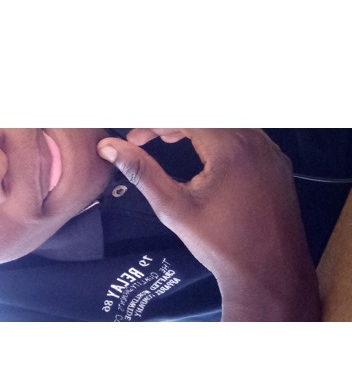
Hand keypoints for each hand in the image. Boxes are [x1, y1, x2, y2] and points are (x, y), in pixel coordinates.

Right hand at [97, 128, 319, 320]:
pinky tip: (201, 153)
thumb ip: (141, 171)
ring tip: (168, 142)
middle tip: (146, 139)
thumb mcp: (173, 207)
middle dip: (171, 123)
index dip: (153, 124)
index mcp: (231, 148)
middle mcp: (256, 141)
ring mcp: (270, 150)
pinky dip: (216, 135)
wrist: (268, 272)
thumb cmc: (221, 244)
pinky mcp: (276, 162)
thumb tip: (111, 148)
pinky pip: (242, 133)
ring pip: (224, 122)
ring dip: (193, 127)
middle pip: (205, 116)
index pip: (185, 117)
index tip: (132, 138)